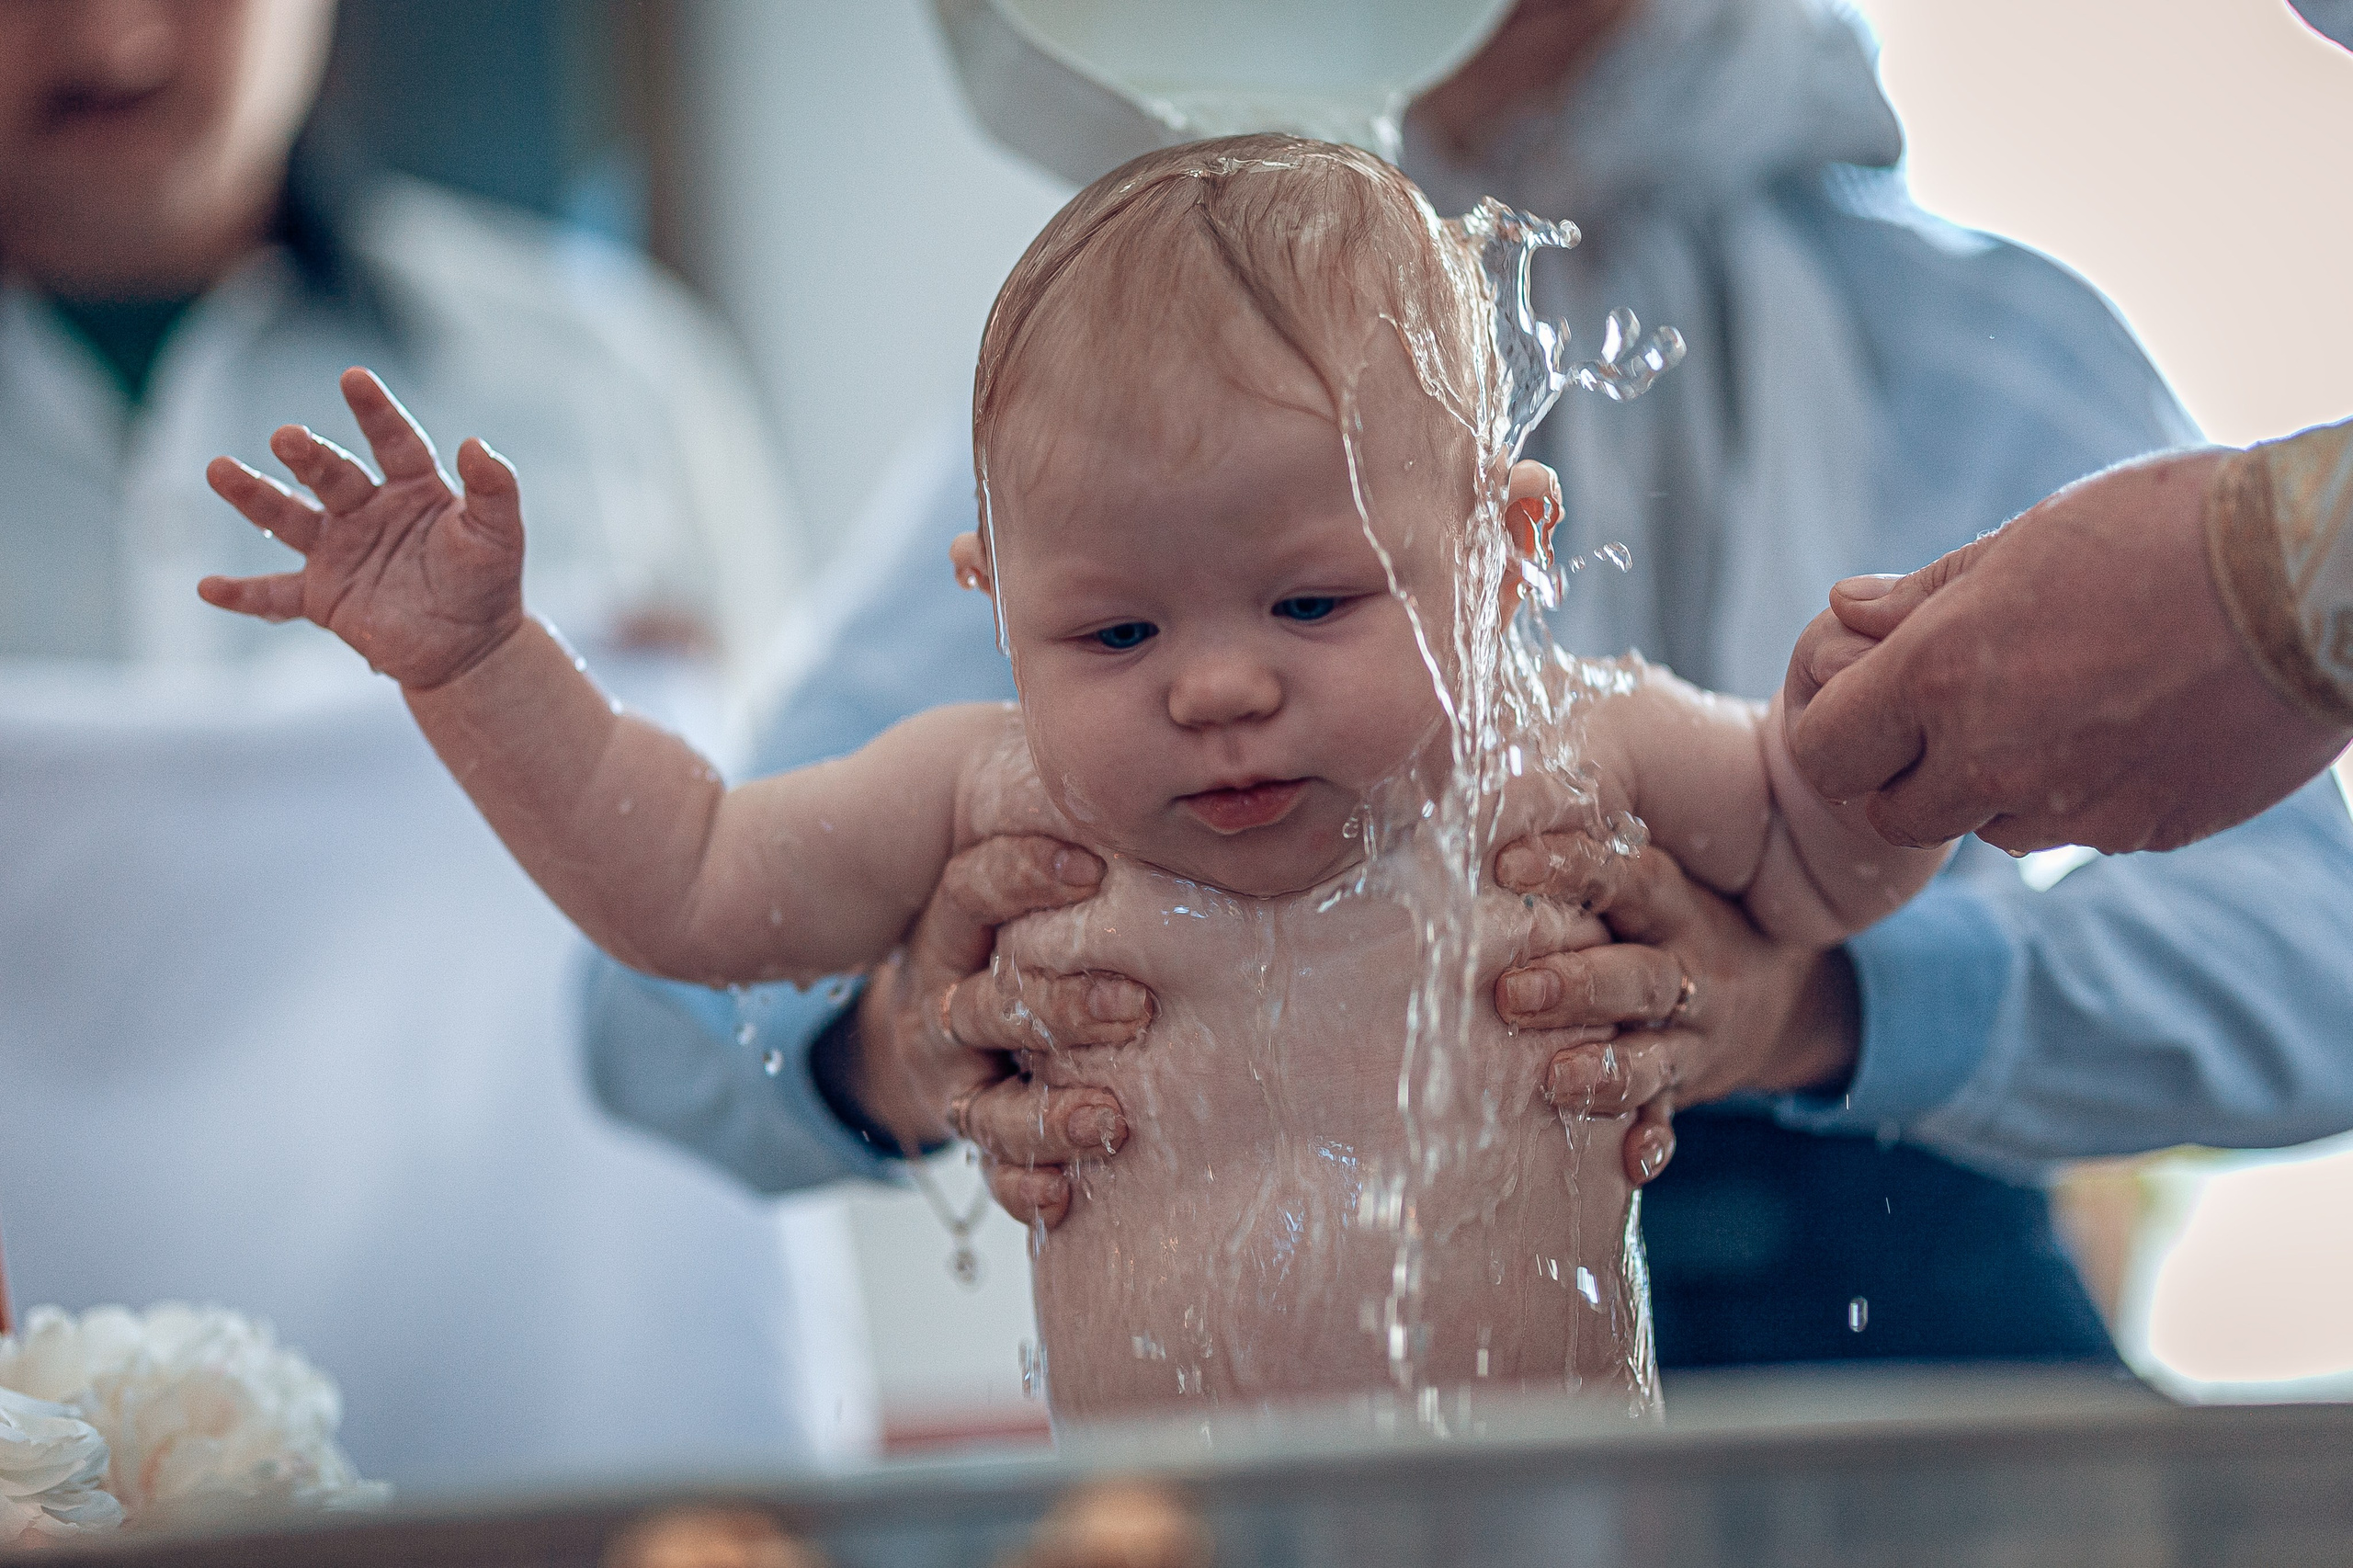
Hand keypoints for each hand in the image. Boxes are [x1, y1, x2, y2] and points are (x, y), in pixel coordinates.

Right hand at [201, 366, 525, 689]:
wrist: (470, 648)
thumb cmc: (486, 583)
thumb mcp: (499, 536)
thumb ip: (494, 490)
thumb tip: (476, 444)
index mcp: (412, 487)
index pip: (394, 442)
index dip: (375, 412)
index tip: (354, 377)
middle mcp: (366, 510)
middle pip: (331, 475)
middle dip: (308, 456)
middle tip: (286, 438)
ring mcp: (338, 550)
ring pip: (288, 518)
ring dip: (254, 496)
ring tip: (219, 469)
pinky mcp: (321, 596)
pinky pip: (275, 594)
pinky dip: (243, 594)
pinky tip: (209, 587)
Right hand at [843, 835, 1152, 1228]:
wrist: (950, 1038)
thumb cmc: (1029, 947)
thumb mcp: (1035, 899)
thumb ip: (1088, 872)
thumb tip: (1195, 826)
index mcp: (957, 932)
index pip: (970, 891)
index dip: (1021, 877)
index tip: (1092, 872)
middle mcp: (945, 1005)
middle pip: (986, 1005)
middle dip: (1060, 1007)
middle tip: (1138, 1007)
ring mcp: (956, 1080)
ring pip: (984, 1105)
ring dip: (1047, 1116)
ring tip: (1112, 1121)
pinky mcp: (976, 1137)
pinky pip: (990, 1173)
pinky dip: (1024, 1188)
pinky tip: (1064, 1195)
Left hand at [1492, 832, 1859, 1175]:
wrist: (1779, 995)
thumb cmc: (1667, 926)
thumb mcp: (1648, 887)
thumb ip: (1584, 869)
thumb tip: (1466, 806)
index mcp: (1672, 905)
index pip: (1628, 877)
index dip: (1573, 867)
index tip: (1509, 863)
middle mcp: (1690, 968)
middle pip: (1639, 975)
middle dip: (1577, 986)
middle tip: (1510, 994)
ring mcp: (1693, 1035)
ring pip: (1653, 1053)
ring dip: (1604, 1068)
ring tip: (1552, 1078)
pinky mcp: (1687, 1086)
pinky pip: (1671, 1116)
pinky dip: (1653, 1139)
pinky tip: (1633, 1161)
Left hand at [1789, 448, 2351, 853]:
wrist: (2320, 580)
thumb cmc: (2166, 529)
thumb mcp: (2026, 540)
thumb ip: (1924, 594)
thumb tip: (1844, 609)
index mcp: (1941, 674)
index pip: (1823, 752)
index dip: (1840, 729)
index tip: (1872, 700)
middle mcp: (1992, 758)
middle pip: (1893, 815)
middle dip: (1904, 774)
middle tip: (1950, 714)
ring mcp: (2073, 807)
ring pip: (1988, 829)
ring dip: (1992, 788)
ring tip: (2054, 706)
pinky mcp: (2147, 829)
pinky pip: (2079, 832)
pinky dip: (2080, 794)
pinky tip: (2127, 726)